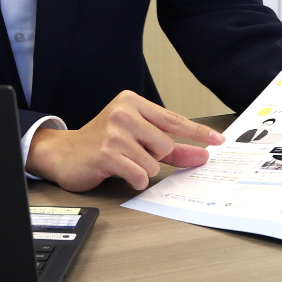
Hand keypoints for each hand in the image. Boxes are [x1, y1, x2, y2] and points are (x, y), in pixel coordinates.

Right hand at [25, 90, 225, 191]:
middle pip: (165, 144)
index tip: (217, 140)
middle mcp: (124, 112)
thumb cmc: (103, 143)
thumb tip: (201, 154)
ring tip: (123, 161)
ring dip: (142, 168)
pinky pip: (139, 174)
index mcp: (133, 102)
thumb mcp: (137, 137)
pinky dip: (134, 179)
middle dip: (154, 156)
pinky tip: (119, 171)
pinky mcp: (106, 153)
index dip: (198, 132)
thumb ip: (172, 146)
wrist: (64, 153)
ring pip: (153, 161)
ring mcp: (114, 132)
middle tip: (133, 153)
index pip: (174, 119)